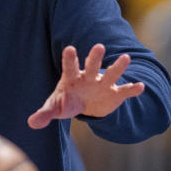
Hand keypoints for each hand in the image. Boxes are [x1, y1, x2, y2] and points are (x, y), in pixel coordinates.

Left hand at [27, 44, 144, 128]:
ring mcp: (103, 84)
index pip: (70, 66)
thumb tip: (31, 123)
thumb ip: (44, 113)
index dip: (70, 58)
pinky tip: (139, 87)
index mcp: (72, 77)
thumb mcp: (54, 108)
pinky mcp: (115, 94)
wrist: (85, 106)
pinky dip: (132, 89)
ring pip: (111, 73)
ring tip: (126, 58)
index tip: (69, 49)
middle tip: (98, 47)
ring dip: (118, 66)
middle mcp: (89, 77)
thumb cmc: (66, 103)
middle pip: (92, 65)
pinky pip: (124, 91)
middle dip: (94, 57)